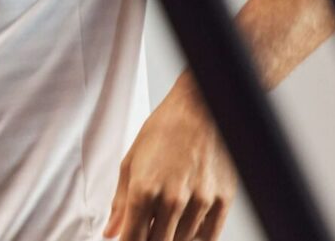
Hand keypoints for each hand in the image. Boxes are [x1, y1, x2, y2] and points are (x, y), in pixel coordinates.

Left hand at [103, 91, 235, 240]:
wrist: (201, 106)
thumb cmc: (165, 128)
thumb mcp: (132, 160)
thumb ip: (120, 201)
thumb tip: (111, 232)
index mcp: (145, 188)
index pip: (133, 238)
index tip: (128, 239)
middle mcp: (173, 199)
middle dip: (149, 239)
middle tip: (147, 227)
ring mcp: (200, 202)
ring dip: (171, 237)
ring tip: (166, 218)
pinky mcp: (223, 200)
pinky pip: (208, 237)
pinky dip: (195, 237)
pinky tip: (186, 226)